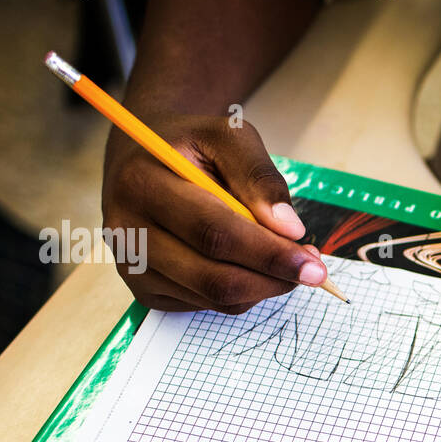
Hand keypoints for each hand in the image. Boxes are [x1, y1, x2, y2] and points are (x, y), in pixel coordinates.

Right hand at [101, 113, 327, 313]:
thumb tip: (289, 229)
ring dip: (263, 287)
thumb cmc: (191, 146)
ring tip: (287, 262)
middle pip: (213, 277)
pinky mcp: (145, 291)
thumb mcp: (227, 135)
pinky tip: (251, 265)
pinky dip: (242, 292)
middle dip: (273, 279)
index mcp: (142, 185)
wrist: (143, 160)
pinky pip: (206, 306)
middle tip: (313, 270)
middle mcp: (127, 232)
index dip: (268, 253)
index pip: (214, 233)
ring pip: (214, 298)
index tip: (313, 263)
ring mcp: (132, 267)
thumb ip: (259, 175)